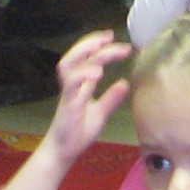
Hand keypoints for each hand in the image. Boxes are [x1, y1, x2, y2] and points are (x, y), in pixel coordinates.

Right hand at [41, 31, 130, 163]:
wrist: (63, 152)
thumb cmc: (78, 132)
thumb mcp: (100, 113)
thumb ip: (111, 98)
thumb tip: (125, 83)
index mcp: (80, 85)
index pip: (86, 58)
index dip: (97, 45)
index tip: (113, 37)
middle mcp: (72, 85)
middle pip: (74, 55)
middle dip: (90, 43)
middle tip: (110, 37)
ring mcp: (68, 94)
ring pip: (68, 65)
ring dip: (83, 52)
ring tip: (100, 46)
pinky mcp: (67, 105)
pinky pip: (71, 85)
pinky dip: (83, 75)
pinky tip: (97, 72)